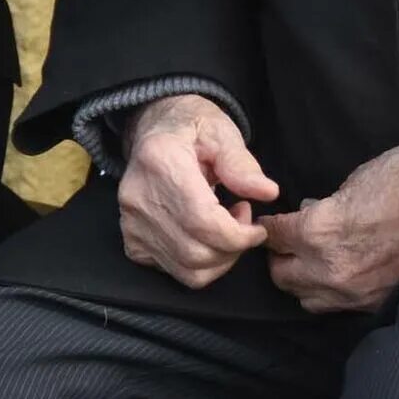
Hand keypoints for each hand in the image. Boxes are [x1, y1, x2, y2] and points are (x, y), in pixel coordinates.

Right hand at [115, 93, 276, 288]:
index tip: (258, 229)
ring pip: (187, 269)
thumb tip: (267, 192)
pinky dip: (198, 264)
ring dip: (219, 259)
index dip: (239, 236)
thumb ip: (242, 164)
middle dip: (233, 248)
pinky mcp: (132, 239)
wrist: (155, 127)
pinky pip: (173, 270)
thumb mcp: (221, 132)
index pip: (203, 222)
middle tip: (243, 222)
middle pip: (196, 251)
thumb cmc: (192, 127)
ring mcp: (131, 221)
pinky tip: (204, 236)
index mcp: (160, 161)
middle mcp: (138, 196)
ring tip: (226, 228)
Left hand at [263, 142, 398, 313]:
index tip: (273, 220)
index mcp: (320, 233)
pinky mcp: (377, 303)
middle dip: (280, 255)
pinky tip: (338, 271)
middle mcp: (333, 270)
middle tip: (287, 240)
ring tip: (310, 258)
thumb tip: (307, 214)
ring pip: (306, 298)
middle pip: (282, 275)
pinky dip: (330, 292)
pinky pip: (337, 306)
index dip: (271, 225)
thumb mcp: (352, 183)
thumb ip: (322, 208)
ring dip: (302, 279)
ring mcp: (356, 293)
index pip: (274, 236)